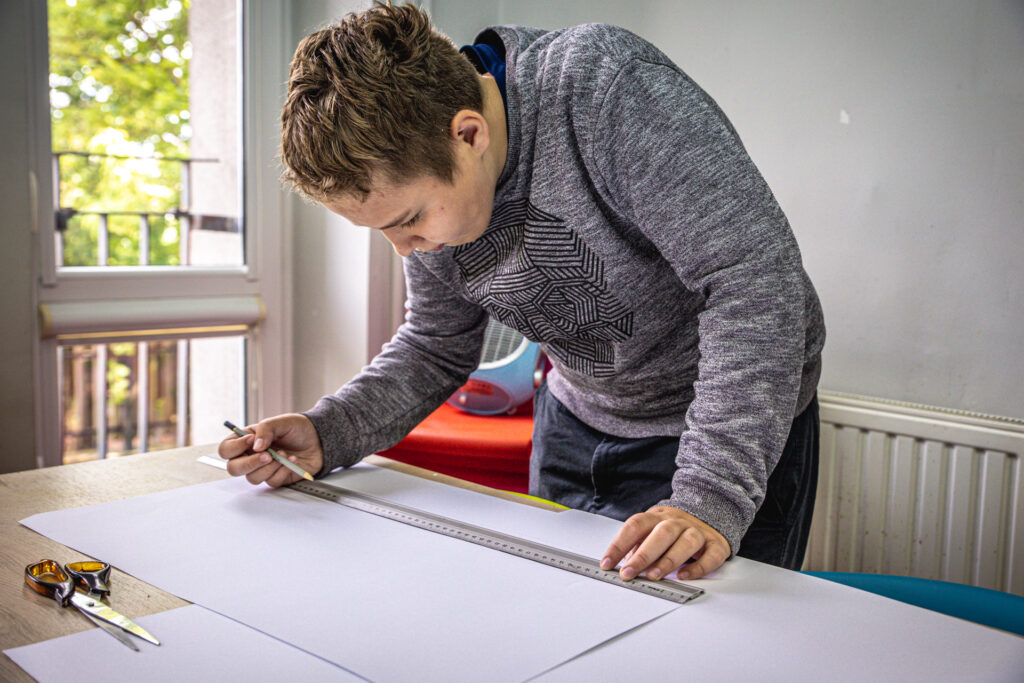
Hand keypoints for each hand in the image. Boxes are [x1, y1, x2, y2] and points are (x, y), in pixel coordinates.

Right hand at [217, 413, 323, 486]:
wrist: (318, 439)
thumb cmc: (297, 428)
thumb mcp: (281, 422)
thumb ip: (266, 429)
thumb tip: (256, 446)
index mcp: (246, 440)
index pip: (226, 450)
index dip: (235, 448)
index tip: (251, 440)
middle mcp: (251, 456)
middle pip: (234, 469)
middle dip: (250, 463)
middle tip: (267, 455)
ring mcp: (263, 469)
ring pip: (253, 478)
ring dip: (270, 467)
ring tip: (284, 454)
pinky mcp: (276, 478)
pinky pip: (272, 481)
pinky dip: (283, 470)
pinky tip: (292, 460)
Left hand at [600, 506, 730, 581]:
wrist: (710, 513)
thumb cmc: (674, 529)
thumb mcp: (652, 530)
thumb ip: (638, 545)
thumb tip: (622, 563)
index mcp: (657, 517)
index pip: (635, 526)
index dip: (619, 544)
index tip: (607, 563)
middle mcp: (677, 522)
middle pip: (661, 534)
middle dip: (643, 555)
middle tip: (628, 573)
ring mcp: (698, 532)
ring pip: (686, 542)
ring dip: (668, 560)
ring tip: (653, 576)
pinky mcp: (716, 545)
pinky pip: (710, 556)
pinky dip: (697, 567)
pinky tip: (684, 576)